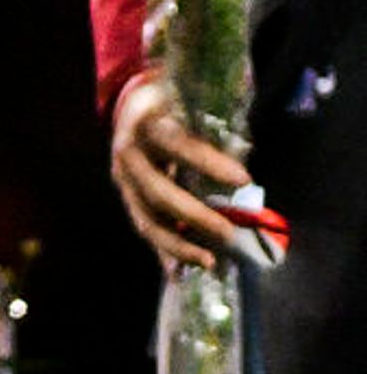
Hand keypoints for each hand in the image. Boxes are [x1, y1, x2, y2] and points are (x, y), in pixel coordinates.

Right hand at [111, 75, 255, 272]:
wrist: (129, 106)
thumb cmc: (173, 102)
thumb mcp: (189, 99)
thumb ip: (215, 121)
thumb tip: (248, 152)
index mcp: (147, 124)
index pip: (176, 143)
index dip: (208, 162)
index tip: (244, 180)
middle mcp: (129, 154)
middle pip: (158, 192)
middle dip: (194, 216)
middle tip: (229, 234)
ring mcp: (124, 180)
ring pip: (146, 218)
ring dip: (178, 245)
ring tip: (210, 263)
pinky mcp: (127, 198)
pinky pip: (145, 228)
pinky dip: (164, 253)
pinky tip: (180, 274)